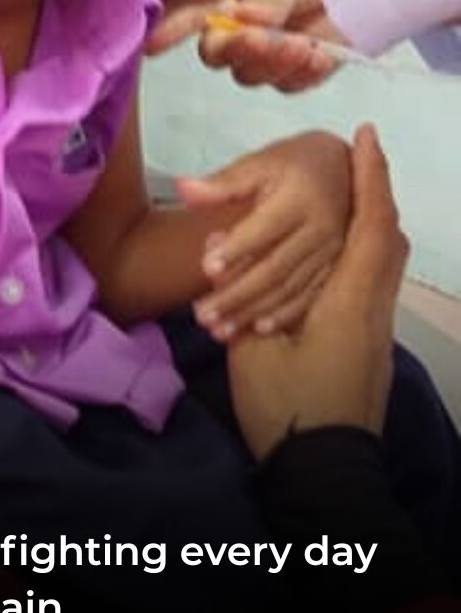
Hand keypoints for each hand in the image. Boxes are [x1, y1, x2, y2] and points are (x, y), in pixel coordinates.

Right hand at [147, 0, 344, 93]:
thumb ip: (262, 2)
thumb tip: (242, 18)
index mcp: (224, 7)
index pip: (184, 22)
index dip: (167, 32)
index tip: (155, 43)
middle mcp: (237, 35)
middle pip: (217, 57)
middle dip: (237, 49)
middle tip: (258, 38)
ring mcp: (264, 59)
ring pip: (251, 75)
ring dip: (273, 61)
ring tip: (300, 44)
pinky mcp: (294, 75)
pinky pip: (288, 86)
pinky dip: (301, 73)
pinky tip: (316, 55)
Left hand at [178, 130, 351, 339]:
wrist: (344, 168)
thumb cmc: (293, 163)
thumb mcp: (260, 162)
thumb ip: (223, 182)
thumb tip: (184, 189)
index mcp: (301, 198)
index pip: (264, 229)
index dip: (236, 249)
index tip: (206, 269)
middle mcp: (322, 229)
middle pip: (275, 267)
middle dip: (237, 294)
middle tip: (202, 315)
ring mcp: (333, 252)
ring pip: (289, 288)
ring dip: (253, 311)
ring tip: (219, 330)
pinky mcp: (338, 268)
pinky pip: (310, 297)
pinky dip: (283, 316)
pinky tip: (257, 329)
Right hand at [227, 126, 406, 460]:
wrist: (325, 477)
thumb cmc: (287, 409)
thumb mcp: (251, 352)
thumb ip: (242, 299)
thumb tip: (224, 258)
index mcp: (351, 302)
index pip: (371, 224)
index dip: (370, 176)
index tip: (363, 135)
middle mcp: (375, 310)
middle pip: (388, 239)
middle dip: (375, 193)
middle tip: (358, 159)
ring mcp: (377, 332)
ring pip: (385, 264)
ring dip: (371, 223)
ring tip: (346, 197)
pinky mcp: (370, 350)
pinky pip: (375, 284)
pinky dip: (363, 254)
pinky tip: (333, 256)